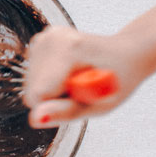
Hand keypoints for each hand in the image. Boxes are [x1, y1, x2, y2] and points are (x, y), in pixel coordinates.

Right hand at [23, 27, 144, 128]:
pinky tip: (67, 73)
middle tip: (81, 89)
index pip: (38, 95)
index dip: (57, 105)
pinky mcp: (39, 39)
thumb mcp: (99, 104)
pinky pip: (32, 75)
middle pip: (32, 90)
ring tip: (76, 80)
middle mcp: (51, 39)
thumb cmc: (118, 79)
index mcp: (69, 50)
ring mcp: (44, 37)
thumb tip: (35, 119)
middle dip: (53, 97)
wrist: (125, 53)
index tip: (80, 97)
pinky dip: (48, 79)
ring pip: (30, 84)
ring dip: (51, 89)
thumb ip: (64, 112)